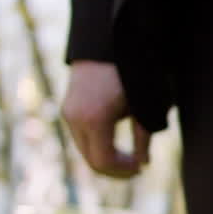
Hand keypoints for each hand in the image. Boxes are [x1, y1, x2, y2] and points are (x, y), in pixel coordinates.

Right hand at [62, 60, 150, 177]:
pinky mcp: (68, 108)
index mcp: (95, 119)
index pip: (103, 161)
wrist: (107, 42)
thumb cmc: (132, 72)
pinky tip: (116, 146)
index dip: (123, 171)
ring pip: (85, 151)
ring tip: (129, 159)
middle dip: (115, 170)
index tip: (141, 168)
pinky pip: (82, 138)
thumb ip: (144, 136)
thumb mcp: (144, 106)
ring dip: (106, 159)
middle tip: (137, 169)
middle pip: (91, 160)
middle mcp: (76, 118)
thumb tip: (144, 163)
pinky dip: (98, 147)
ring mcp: (69, 113)